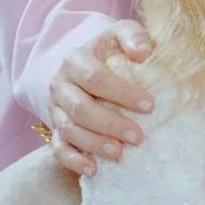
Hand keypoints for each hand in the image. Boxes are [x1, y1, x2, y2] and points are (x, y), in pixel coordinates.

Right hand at [49, 20, 153, 176]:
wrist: (89, 62)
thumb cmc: (113, 51)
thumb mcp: (121, 34)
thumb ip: (133, 36)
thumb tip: (143, 52)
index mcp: (76, 60)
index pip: (95, 78)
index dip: (121, 93)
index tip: (149, 106)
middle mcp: (61, 84)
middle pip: (80, 108)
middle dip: (109, 124)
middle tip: (138, 137)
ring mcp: (55, 108)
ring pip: (69, 129)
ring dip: (94, 144)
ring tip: (120, 154)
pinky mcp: (54, 128)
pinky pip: (57, 147)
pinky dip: (72, 160)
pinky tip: (93, 170)